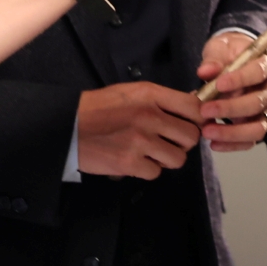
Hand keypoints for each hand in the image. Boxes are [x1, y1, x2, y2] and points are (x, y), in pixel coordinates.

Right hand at [76, 82, 203, 179]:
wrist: (69, 125)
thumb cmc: (101, 107)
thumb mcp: (132, 92)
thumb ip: (161, 99)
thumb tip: (194, 105)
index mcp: (150, 95)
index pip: (193, 107)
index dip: (197, 118)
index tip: (191, 124)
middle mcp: (149, 116)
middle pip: (191, 136)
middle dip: (182, 142)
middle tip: (168, 141)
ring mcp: (140, 141)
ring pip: (178, 158)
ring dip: (167, 158)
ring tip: (152, 152)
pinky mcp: (130, 163)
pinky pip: (156, 172)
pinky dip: (148, 169)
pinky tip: (135, 160)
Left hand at [196, 33, 266, 151]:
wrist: (234, 59)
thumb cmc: (229, 53)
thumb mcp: (220, 47)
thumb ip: (214, 59)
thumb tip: (205, 72)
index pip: (258, 73)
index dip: (240, 80)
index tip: (218, 85)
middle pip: (258, 103)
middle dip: (230, 109)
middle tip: (205, 110)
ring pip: (258, 127)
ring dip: (232, 132)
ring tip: (207, 131)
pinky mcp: (259, 124)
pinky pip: (250, 141)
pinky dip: (232, 145)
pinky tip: (214, 143)